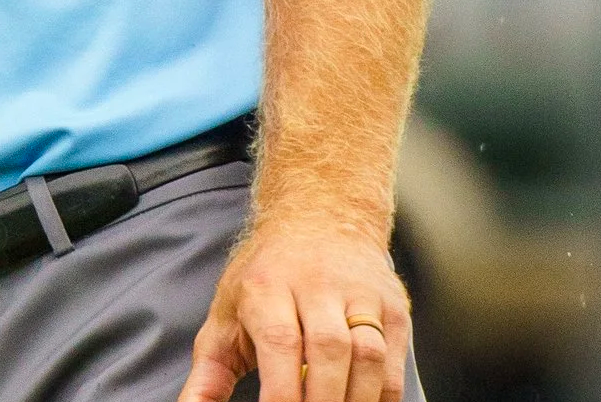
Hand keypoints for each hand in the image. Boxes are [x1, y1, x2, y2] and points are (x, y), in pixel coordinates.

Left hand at [177, 213, 409, 401]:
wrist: (321, 217)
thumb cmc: (266, 277)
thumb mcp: (226, 313)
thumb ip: (208, 374)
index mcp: (266, 285)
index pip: (280, 342)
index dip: (283, 394)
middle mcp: (315, 283)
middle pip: (328, 350)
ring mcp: (359, 293)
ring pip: (367, 357)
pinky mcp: (391, 308)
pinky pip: (392, 367)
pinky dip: (381, 399)